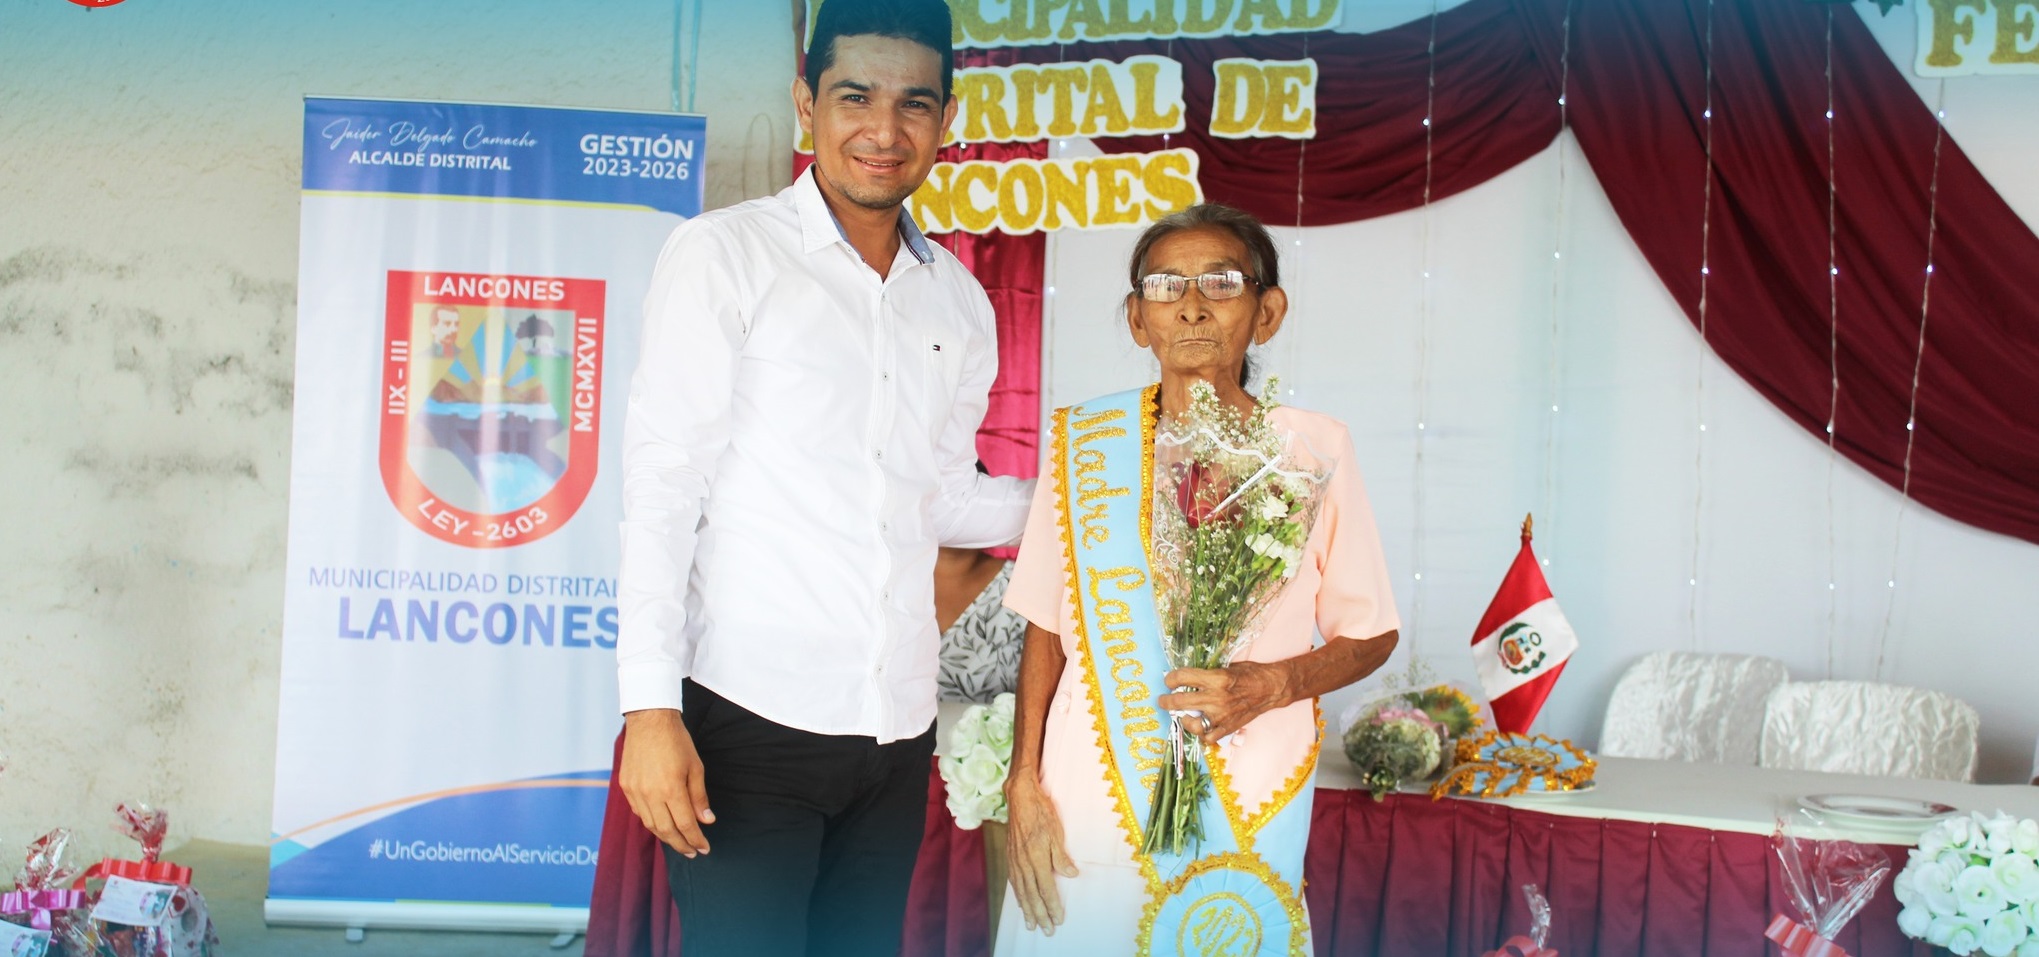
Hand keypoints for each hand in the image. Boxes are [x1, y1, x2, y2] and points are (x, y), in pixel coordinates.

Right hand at [619, 709, 714, 856]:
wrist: (649, 720)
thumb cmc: (677, 741)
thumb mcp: (695, 767)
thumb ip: (699, 797)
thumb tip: (706, 821)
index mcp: (671, 789)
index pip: (686, 825)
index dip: (696, 840)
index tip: (704, 848)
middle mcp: (651, 794)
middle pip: (666, 831)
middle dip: (681, 845)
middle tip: (692, 852)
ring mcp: (636, 791)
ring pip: (650, 825)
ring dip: (666, 837)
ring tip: (679, 842)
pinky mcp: (626, 786)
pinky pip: (639, 812)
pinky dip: (651, 821)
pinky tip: (661, 823)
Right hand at [1005, 772, 1078, 934]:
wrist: (1020, 797)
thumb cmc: (1041, 812)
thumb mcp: (1056, 832)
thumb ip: (1061, 856)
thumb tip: (1071, 874)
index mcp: (1037, 858)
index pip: (1046, 889)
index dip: (1052, 906)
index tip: (1057, 919)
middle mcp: (1023, 862)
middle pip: (1032, 895)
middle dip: (1040, 914)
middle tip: (1046, 930)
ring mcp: (1015, 860)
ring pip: (1021, 891)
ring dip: (1027, 909)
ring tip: (1031, 924)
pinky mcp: (1011, 856)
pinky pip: (1014, 881)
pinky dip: (1018, 895)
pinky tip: (1021, 902)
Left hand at [1158, 661, 1292, 741]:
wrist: (1271, 689)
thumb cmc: (1250, 674)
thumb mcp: (1226, 667)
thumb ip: (1207, 673)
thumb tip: (1186, 678)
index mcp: (1216, 678)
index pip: (1182, 677)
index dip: (1171, 678)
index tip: (1169, 680)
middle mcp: (1217, 698)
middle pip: (1180, 701)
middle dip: (1166, 700)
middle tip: (1164, 700)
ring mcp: (1221, 716)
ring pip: (1191, 723)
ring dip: (1183, 719)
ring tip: (1183, 715)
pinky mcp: (1228, 728)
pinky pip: (1207, 738)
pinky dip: (1201, 734)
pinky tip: (1200, 726)